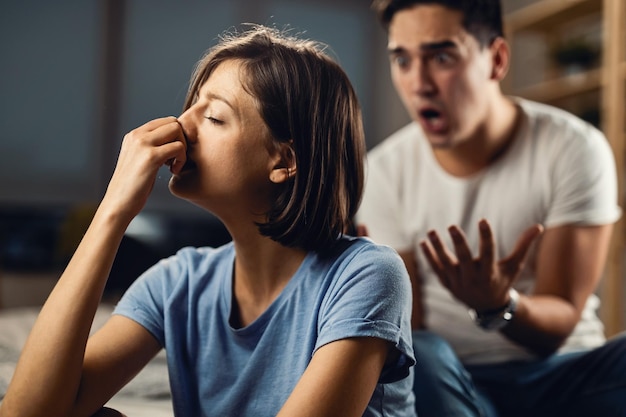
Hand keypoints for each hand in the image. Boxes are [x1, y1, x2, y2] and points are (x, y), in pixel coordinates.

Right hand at [101, 116, 186, 219]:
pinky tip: (173, 172)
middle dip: (181, 140)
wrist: (118, 204)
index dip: (175, 137)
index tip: (171, 156)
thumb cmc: (132, 188)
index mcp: (134, 135)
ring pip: (177, 130)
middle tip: (175, 160)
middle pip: (173, 122)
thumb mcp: (140, 161)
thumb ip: (152, 148)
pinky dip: (181, 160)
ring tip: (173, 166)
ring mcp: (143, 144)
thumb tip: (173, 142)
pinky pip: (178, 147)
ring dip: (182, 149)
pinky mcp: (151, 157)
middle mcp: (137, 135)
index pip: (165, 121)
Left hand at [419, 219, 542, 311]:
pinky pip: (436, 269)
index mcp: (490, 274)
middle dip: (458, 243)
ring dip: (438, 248)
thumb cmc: (502, 280)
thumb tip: (539, 226)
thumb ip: (524, 246)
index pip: (488, 253)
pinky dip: (429, 257)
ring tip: (431, 232)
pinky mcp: (447, 284)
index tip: (483, 220)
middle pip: (464, 259)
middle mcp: (473, 279)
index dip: (487, 237)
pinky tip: (423, 242)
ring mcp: (458, 283)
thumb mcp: (513, 265)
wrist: (488, 307)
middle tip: (452, 226)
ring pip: (446, 264)